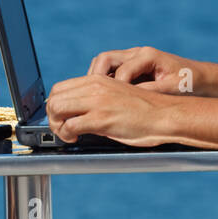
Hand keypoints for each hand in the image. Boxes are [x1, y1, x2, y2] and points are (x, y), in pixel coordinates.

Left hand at [46, 74, 174, 145]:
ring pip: (57, 109)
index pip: (60, 87)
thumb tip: (78, 111)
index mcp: (98, 80)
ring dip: (57, 125)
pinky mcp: (101, 119)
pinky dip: (67, 135)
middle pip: (54, 98)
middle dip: (52, 116)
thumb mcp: (116, 94)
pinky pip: (70, 126)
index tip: (61, 117)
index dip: (56, 104)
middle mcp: (95, 87)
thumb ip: (97, 98)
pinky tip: (76, 139)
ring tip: (68, 134)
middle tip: (61, 128)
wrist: (165, 115)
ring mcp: (97, 102)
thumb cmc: (145, 110)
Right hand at [87, 45, 201, 94]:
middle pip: (105, 59)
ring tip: (94, 96)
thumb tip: (129, 100)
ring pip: (104, 62)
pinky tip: (104, 96)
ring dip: (97, 77)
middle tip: (93, 97)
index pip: (121, 71)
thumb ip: (150, 92)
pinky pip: (111, 69)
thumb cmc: (189, 84)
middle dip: (96, 78)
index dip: (115, 90)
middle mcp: (138, 53)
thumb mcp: (172, 90)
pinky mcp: (133, 65)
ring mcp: (134, 57)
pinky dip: (104, 80)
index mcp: (148, 56)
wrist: (202, 79)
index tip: (111, 106)